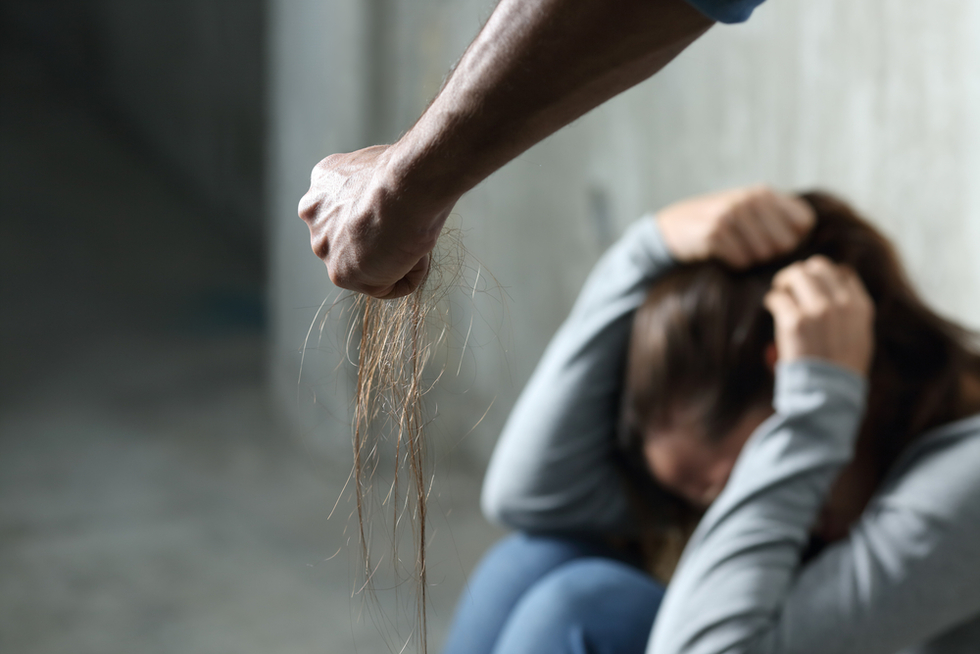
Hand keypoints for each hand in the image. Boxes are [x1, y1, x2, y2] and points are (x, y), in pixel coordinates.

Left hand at [298, 145, 455, 298]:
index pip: (344, 216)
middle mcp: (314, 216)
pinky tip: (413, 249)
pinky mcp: (340, 274)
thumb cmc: (406, 171)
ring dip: (395, 258)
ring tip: (410, 235)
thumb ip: (370, 192)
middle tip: (406, 227)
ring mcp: (325, 247)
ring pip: (368, 267)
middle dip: (380, 242)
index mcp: (322, 188)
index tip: (397, 210)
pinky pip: (387, 287)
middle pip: (351, 244)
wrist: (406, 184)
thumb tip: (389, 205)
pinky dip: (409, 273)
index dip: (377, 217)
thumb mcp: (379, 170)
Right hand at [656, 186, 814, 267]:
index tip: (776, 244)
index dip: (794, 241)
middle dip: (771, 254)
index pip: (804, 224)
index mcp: (764, 193)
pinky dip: (733, 265)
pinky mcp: (715, 233)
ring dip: (750, 260)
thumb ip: (780, 220)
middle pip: (785, 244)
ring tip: (733, 250)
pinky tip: (720, 255)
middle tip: (750, 250)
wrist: (673, 228)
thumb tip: (815, 251)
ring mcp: (731, 215)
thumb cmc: (720, 226)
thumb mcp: (749, 213)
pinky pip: (740, 262)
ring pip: (763, 255)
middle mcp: (750, 200)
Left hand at [764, 256, 874, 376]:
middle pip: (818, 266)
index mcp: (860, 306)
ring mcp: (818, 311)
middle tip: (789, 285)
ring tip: (780, 293)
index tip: (812, 286)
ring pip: (797, 273)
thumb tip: (839, 281)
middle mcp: (841, 304)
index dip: (824, 276)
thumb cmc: (841, 368)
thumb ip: (851, 309)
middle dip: (801, 273)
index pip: (842, 272)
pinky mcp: (795, 321)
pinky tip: (772, 307)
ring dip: (784, 281)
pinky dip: (772, 300)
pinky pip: (777, 296)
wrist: (828, 393)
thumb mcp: (860, 336)